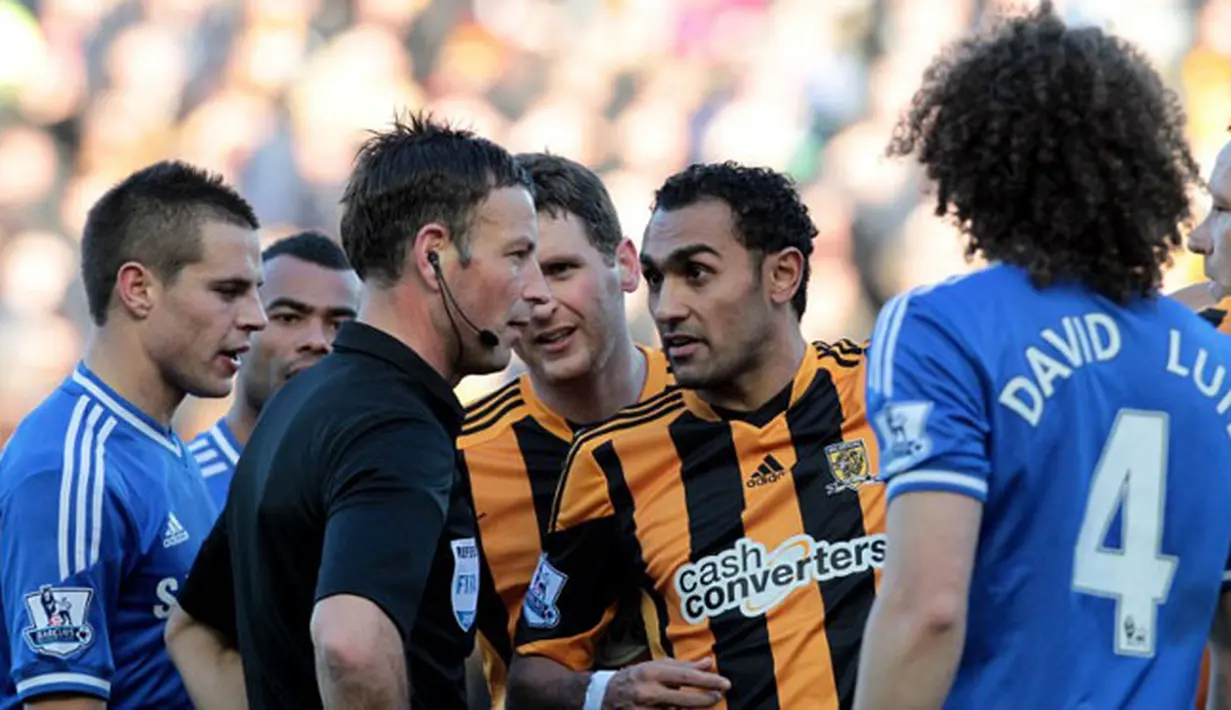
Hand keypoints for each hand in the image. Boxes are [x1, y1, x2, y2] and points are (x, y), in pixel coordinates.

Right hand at [601, 658, 729, 708]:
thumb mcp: (656, 666)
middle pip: (685, 700)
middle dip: (706, 699)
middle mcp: (648, 693)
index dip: (708, 681)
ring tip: (701, 703)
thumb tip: (708, 663)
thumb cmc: (637, 678)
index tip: (726, 683)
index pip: (686, 677)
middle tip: (718, 696)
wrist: (607, 696)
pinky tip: (686, 709)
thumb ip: (683, 666)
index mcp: (651, 673)